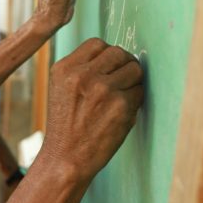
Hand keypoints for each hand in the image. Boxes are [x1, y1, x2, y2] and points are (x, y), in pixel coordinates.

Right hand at [43, 38, 143, 179]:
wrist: (66, 159)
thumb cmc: (67, 127)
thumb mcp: (62, 90)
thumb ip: (82, 70)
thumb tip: (116, 55)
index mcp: (64, 69)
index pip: (97, 44)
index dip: (107, 56)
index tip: (109, 69)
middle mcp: (82, 75)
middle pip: (118, 52)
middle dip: (124, 66)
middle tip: (121, 82)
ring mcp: (103, 89)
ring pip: (134, 69)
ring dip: (133, 82)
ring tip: (121, 98)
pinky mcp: (120, 105)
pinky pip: (140, 91)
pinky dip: (135, 101)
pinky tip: (122, 113)